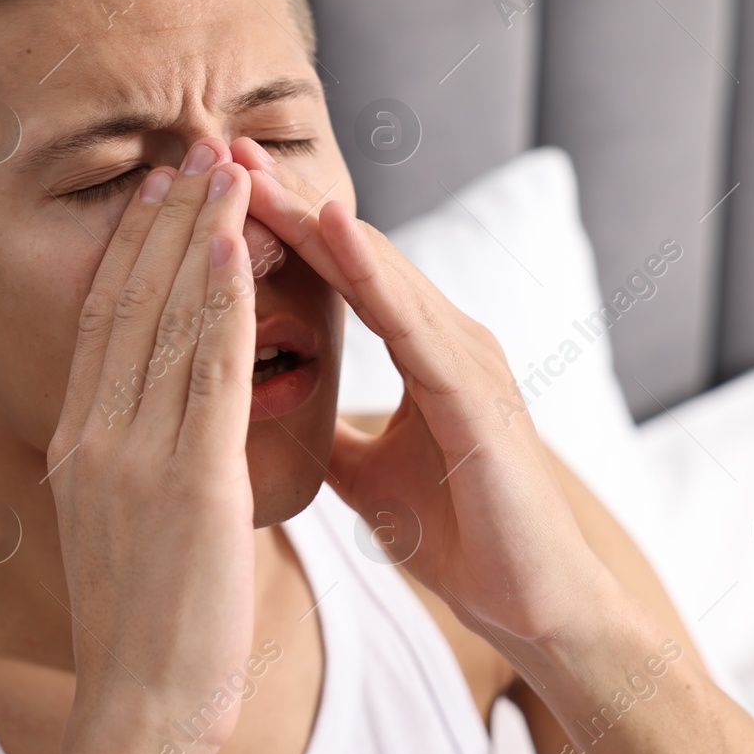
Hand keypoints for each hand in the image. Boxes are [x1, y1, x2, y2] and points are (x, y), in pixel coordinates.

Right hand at [46, 138, 259, 753]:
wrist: (139, 708)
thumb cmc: (143, 625)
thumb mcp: (118, 524)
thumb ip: (128, 461)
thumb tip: (145, 422)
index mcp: (80, 443)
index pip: (104, 321)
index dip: (131, 248)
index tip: (157, 190)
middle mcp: (95, 436)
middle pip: (127, 301)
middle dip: (161, 218)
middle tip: (189, 147)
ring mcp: (134, 457)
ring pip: (167, 320)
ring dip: (198, 234)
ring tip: (222, 167)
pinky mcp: (187, 484)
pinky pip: (207, 371)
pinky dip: (223, 299)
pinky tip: (240, 245)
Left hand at [232, 138, 612, 647]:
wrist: (534, 605)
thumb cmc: (462, 536)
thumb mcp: (373, 478)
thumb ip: (337, 437)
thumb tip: (281, 420)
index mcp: (422, 353)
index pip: (339, 275)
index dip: (281, 231)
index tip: (219, 191)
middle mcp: (448, 339)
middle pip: (355, 255)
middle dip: (287, 202)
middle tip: (223, 148)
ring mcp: (469, 358)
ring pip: (381, 272)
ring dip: (316, 218)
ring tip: (257, 170)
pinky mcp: (479, 393)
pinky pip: (416, 321)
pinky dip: (373, 273)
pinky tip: (332, 230)